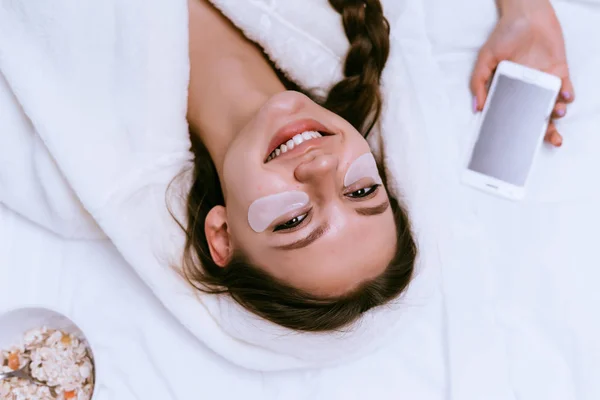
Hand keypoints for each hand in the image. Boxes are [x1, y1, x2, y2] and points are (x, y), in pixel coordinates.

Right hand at [471, 1, 573, 146]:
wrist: (526, 14)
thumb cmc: (504, 35)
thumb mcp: (484, 59)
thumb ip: (478, 83)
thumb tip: (477, 108)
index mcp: (509, 91)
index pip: (514, 116)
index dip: (517, 131)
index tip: (519, 145)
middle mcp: (528, 90)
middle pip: (537, 117)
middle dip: (546, 132)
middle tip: (552, 141)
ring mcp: (544, 81)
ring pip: (553, 106)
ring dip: (557, 114)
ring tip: (556, 115)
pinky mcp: (559, 71)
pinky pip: (566, 89)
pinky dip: (567, 95)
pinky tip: (564, 97)